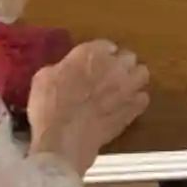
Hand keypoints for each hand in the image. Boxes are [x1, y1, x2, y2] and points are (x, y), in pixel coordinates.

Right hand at [28, 40, 150, 176]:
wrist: (62, 141)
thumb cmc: (47, 107)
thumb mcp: (44, 77)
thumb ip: (63, 67)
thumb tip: (69, 69)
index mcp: (91, 53)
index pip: (106, 45)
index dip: (100, 56)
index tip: (94, 65)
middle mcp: (114, 65)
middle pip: (128, 57)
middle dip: (120, 65)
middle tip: (108, 78)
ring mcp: (127, 87)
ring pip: (142, 73)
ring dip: (133, 79)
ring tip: (122, 90)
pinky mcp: (133, 109)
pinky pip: (142, 98)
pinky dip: (135, 102)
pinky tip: (124, 108)